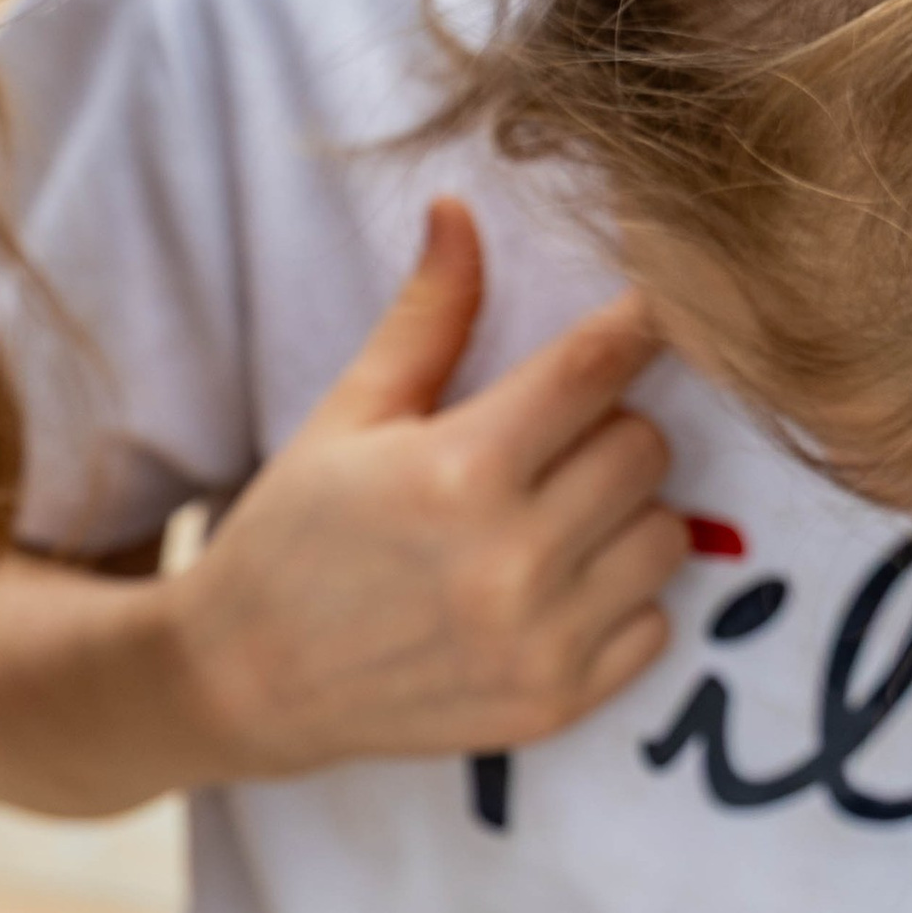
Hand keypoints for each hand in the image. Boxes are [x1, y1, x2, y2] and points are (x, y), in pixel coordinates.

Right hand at [163, 199, 684, 778]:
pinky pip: (653, 625)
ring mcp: (539, 640)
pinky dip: (619, 601)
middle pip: (646, 448)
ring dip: (625, 516)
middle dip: (608, 430)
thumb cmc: (294, 532)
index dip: (631, 329)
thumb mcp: (350, 415)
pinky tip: (552, 589)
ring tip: (553, 519)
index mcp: (459, 469)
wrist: (244, 682)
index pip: (597, 368)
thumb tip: (459, 209)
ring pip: (666, 536)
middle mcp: (512, 559)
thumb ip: (428, 317)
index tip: (648, 313)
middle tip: (548, 443)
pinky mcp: (555, 703)